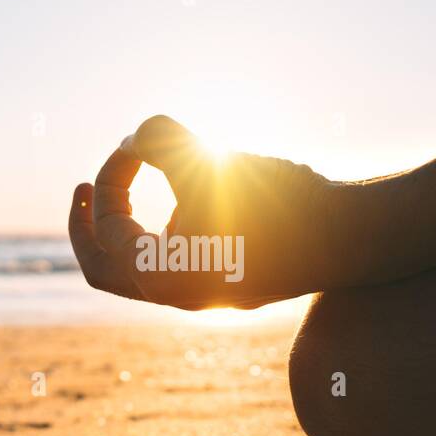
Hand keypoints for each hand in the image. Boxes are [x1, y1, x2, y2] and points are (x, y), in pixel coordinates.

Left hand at [68, 115, 342, 309]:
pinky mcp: (237, 287)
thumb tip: (136, 138)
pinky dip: (169, 231)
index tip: (136, 143)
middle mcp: (180, 297)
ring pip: (146, 267)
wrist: (354, 234)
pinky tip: (193, 195)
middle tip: (82, 186)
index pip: (107, 227)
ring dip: (133, 223)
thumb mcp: (207, 158)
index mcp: (160, 276)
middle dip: (89, 223)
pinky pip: (183, 263)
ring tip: (142, 178)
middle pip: (106, 269)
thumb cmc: (279, 199)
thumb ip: (157, 139)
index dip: (111, 174)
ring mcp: (210, 297)